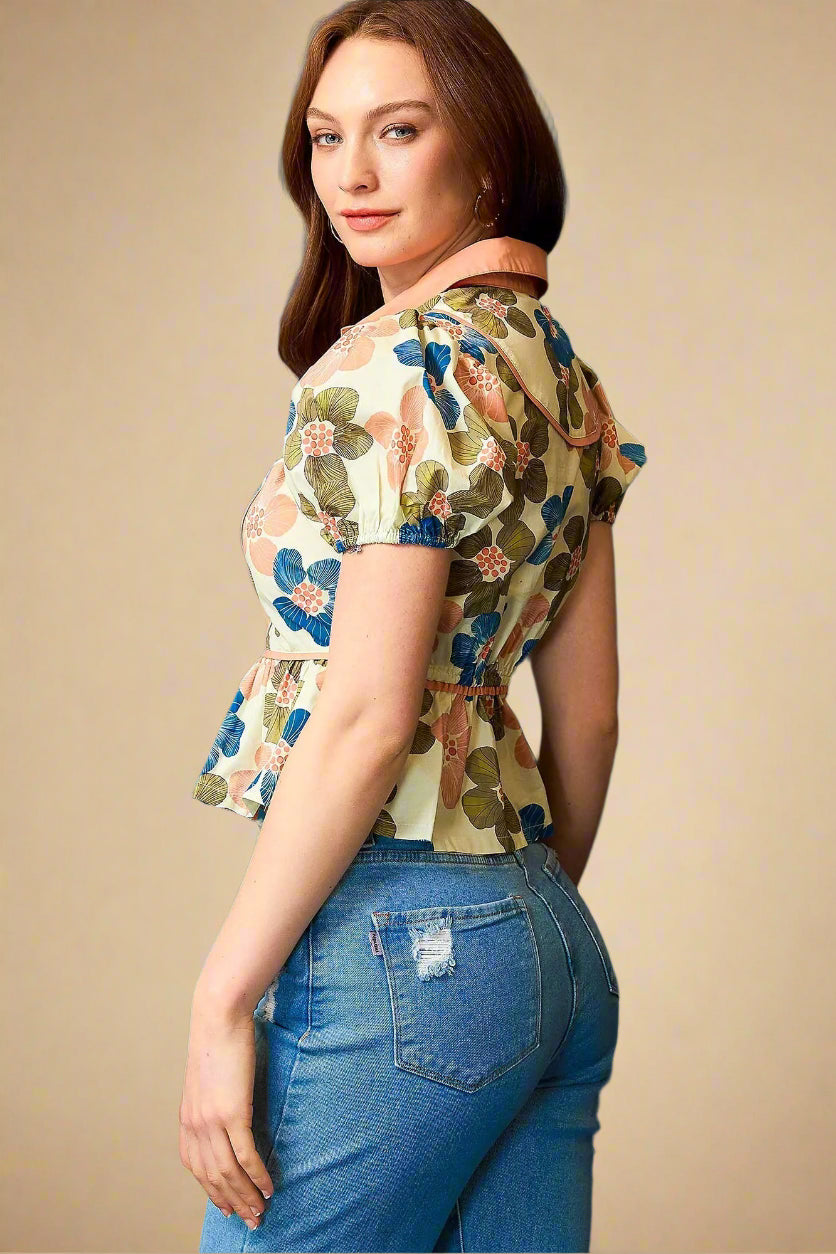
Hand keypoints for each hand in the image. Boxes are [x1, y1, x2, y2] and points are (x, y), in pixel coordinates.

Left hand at [178, 996, 273, 1228]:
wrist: (218, 1016)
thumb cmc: (217, 1041)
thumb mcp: (207, 1078)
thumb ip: (211, 1101)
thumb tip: (225, 1115)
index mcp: (187, 1118)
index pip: (196, 1167)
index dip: (212, 1190)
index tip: (227, 1206)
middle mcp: (195, 1125)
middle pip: (212, 1177)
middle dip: (231, 1202)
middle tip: (251, 1220)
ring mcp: (212, 1121)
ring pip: (229, 1172)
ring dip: (246, 1196)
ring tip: (262, 1210)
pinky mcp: (233, 1113)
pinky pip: (246, 1155)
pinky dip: (257, 1175)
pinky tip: (268, 1186)